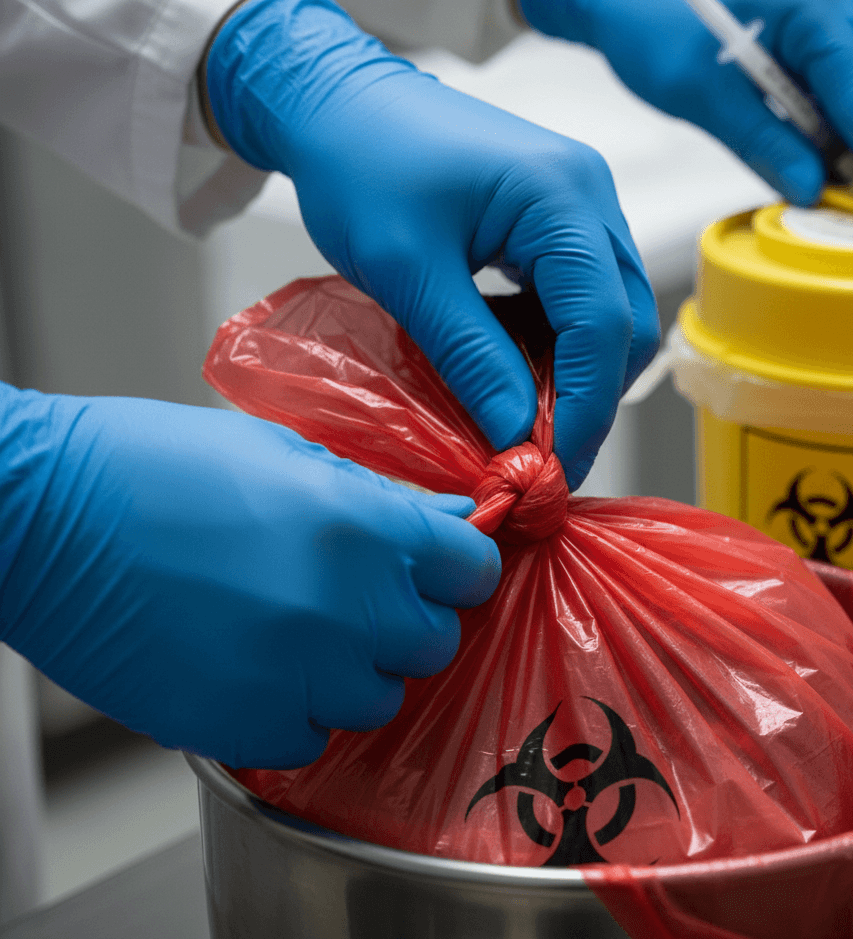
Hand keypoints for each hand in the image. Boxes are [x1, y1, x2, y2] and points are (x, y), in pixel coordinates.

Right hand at [0, 385, 498, 767]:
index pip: (472, 567)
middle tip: (355, 596)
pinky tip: (251, 662)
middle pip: (435, 640)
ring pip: (378, 696)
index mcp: (361, 528)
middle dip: (405, 618)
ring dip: (350, 668)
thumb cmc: (150, 467)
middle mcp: (343, 607)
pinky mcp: (243, 726)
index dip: (457, 566)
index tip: (441, 568)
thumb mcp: (283, 453)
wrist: (41, 515)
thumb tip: (445, 520)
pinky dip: (294, 709)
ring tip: (291, 628)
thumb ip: (377, 498)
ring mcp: (296, 674)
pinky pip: (311, 736)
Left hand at [204, 0, 659, 489]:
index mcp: (560, 197)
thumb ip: (471, 356)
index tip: (552, 469)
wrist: (336, 101)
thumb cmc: (359, 166)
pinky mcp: (556, 216)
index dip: (584, 406)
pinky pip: (579, 293)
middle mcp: (588, 195)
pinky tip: (516, 370)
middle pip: (624, 318)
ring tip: (526, 423)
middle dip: (591, 395)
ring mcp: (578, 202)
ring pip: (609, 309)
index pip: (602, 322)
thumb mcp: (408, 273)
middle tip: (542, 457)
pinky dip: (557, 341)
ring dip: (576, 372)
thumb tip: (514, 437)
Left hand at [517, 0, 852, 214]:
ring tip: (800, 170)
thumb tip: (810, 191)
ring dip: (850, 145)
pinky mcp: (814, 41)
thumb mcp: (701, 94)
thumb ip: (762, 143)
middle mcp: (838, 8)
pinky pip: (843, 94)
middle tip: (836, 199)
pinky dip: (829, 131)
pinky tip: (793, 147)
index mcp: (816, 9)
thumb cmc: (652, 21)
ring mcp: (831, 21)